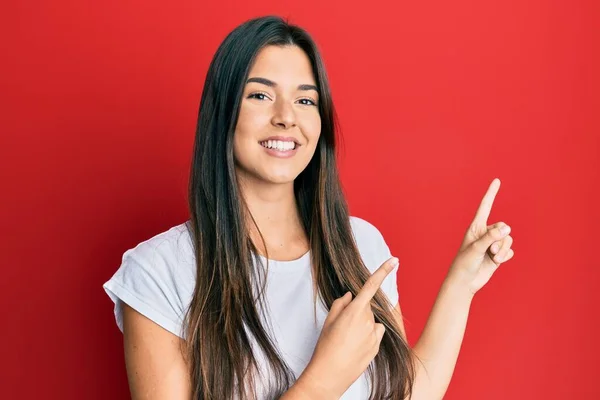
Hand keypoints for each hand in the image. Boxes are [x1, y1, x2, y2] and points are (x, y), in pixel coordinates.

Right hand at [298, 257, 399, 398]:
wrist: (330, 375)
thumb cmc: (325, 347)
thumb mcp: (328, 321)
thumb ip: (340, 303)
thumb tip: (350, 295)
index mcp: (354, 311)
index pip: (371, 286)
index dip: (383, 271)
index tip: (394, 260)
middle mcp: (367, 320)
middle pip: (367, 307)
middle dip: (358, 310)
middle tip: (342, 327)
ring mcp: (374, 334)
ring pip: (371, 321)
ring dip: (363, 324)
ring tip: (348, 340)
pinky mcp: (377, 346)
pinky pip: (375, 333)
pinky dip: (368, 336)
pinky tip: (355, 347)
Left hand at [447, 178, 514, 294]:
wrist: (465, 282)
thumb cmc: (464, 264)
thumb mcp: (476, 249)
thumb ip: (490, 237)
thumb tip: (507, 227)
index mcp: (476, 227)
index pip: (485, 207)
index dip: (491, 193)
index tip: (497, 180)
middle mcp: (485, 233)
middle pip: (503, 227)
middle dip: (500, 239)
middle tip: (490, 249)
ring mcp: (492, 244)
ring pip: (508, 239)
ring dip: (502, 249)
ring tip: (492, 257)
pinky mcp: (498, 254)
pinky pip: (510, 250)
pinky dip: (505, 256)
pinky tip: (496, 261)